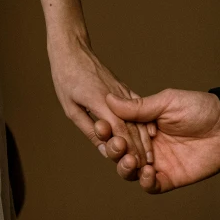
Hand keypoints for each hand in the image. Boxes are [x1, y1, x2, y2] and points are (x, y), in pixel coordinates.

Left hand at [48, 34, 155, 164]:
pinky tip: (152, 134)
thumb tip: (103, 151)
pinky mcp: (124, 88)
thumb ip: (88, 130)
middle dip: (141, 150)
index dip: (130, 150)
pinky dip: (146, 122)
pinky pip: (139, 107)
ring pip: (139, 118)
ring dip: (146, 139)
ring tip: (151, 156)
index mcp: (101, 103)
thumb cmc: (66, 78)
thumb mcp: (71, 108)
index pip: (121, 131)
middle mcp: (116, 98)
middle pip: (134, 127)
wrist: (72, 50)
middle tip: (147, 169)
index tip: (136, 166)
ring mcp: (123, 92)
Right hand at [94, 89, 219, 192]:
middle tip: (118, 144)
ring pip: (130, 172)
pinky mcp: (171, 178)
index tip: (101, 126)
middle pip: (118, 154)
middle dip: (112, 150)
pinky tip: (147, 172)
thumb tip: (109, 100)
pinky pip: (151, 186)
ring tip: (130, 160)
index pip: (116, 131)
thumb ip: (139, 107)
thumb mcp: (167, 102)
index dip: (106, 131)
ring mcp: (157, 163)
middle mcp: (146, 146)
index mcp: (142, 126)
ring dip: (124, 167)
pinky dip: (145, 182)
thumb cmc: (200, 108)